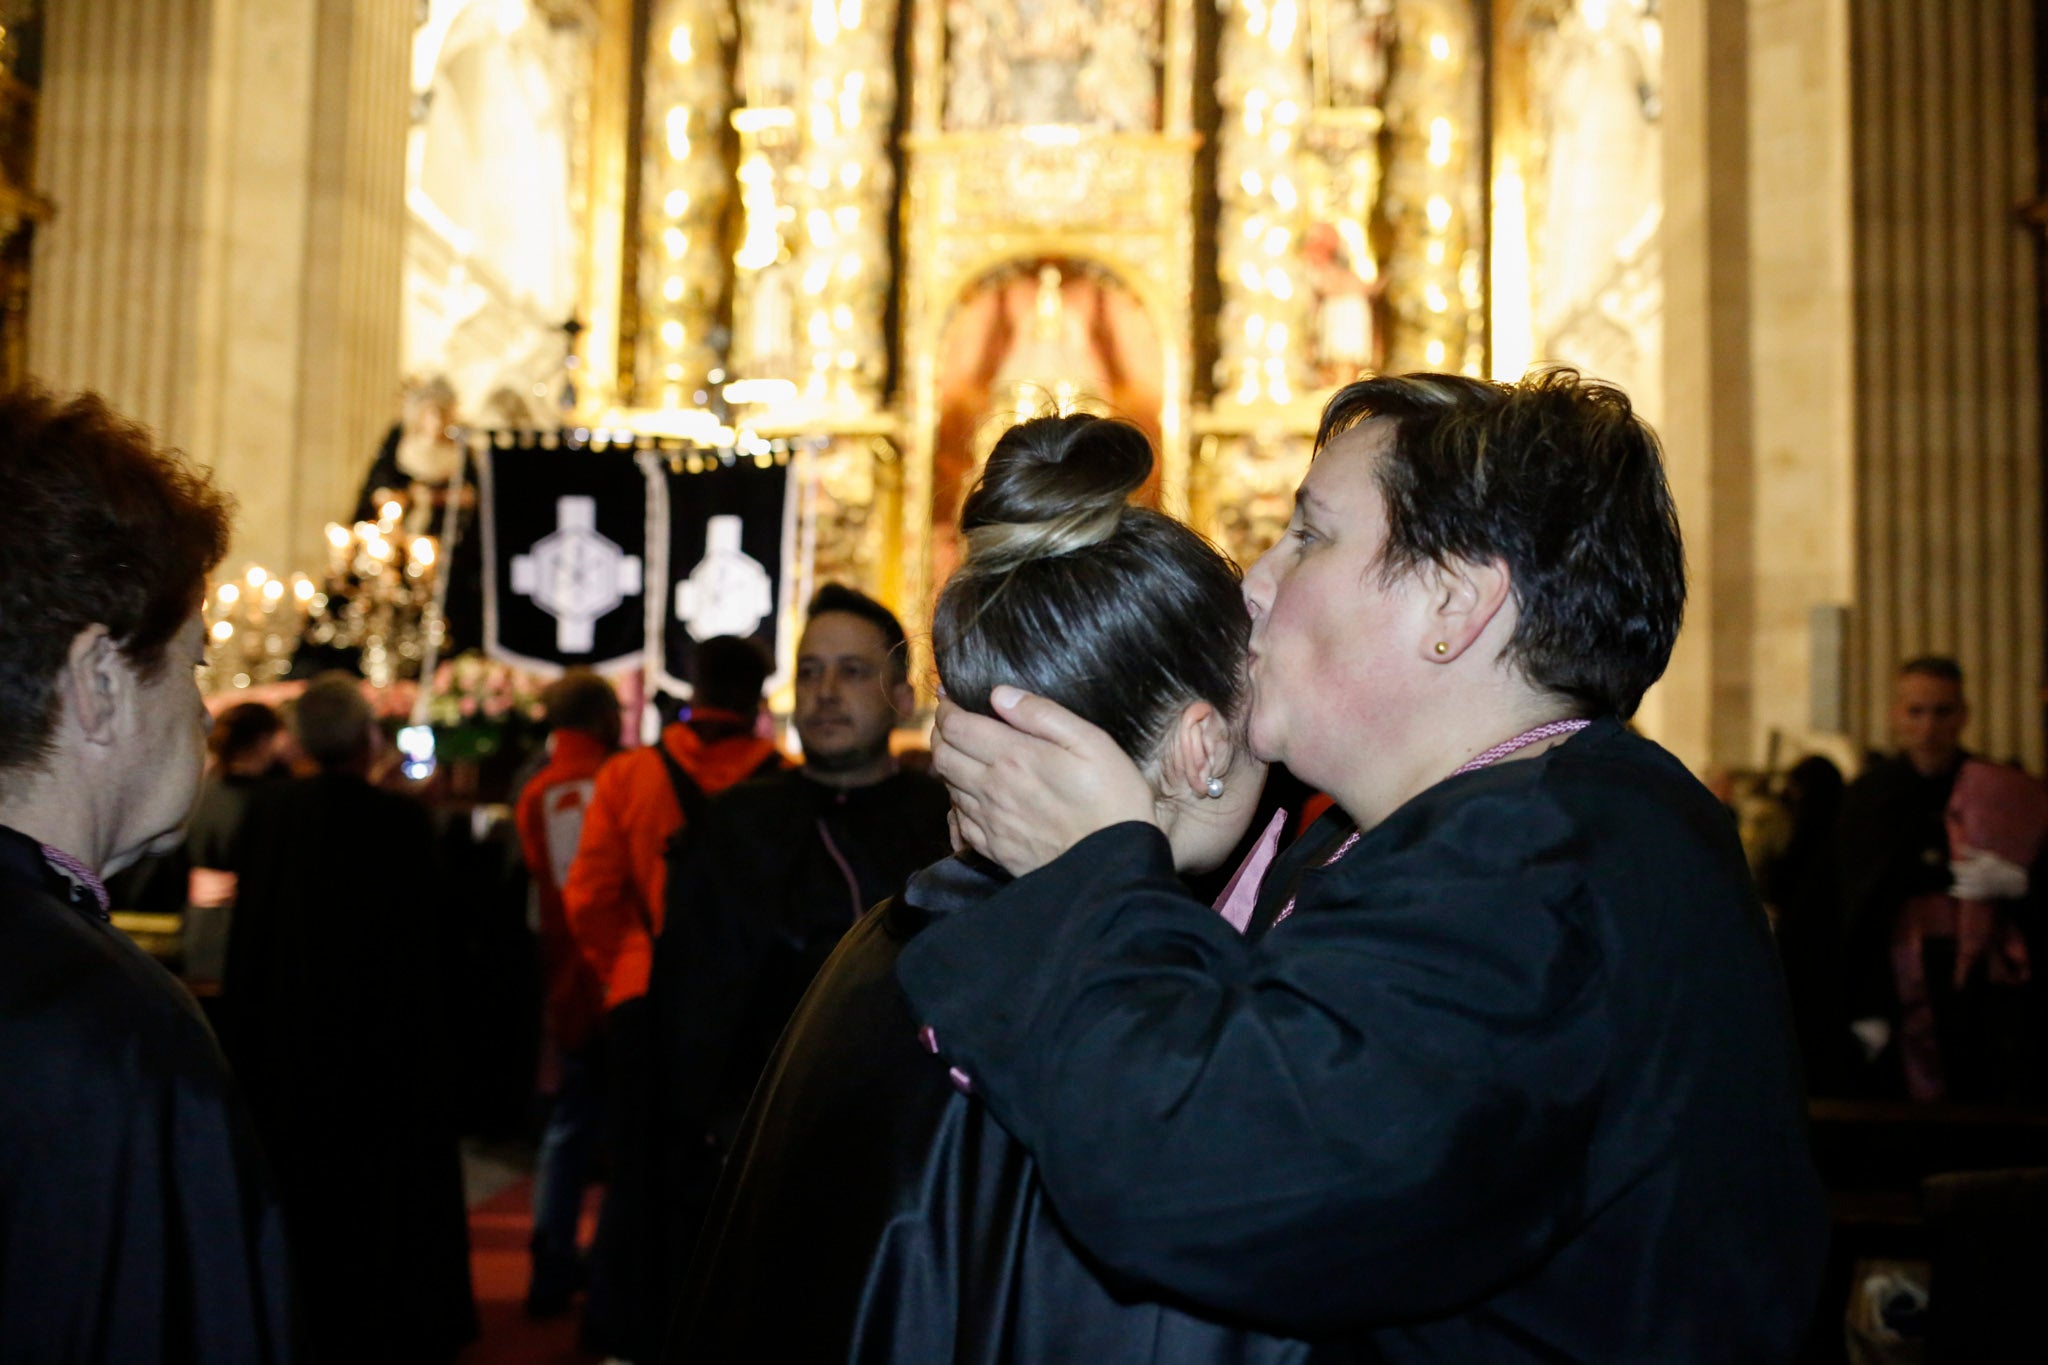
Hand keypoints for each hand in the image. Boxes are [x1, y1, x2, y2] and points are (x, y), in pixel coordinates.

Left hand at [932, 687, 1156, 874]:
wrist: (1114, 867)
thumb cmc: (1112, 800)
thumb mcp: (1091, 743)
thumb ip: (1042, 715)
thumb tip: (1000, 695)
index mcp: (1014, 756)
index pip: (957, 727)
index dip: (947, 709)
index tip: (950, 699)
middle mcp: (993, 788)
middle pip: (943, 756)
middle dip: (941, 734)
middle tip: (952, 723)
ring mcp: (990, 821)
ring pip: (948, 787)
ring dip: (949, 767)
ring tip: (963, 755)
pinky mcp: (995, 849)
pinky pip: (959, 821)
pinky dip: (957, 803)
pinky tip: (972, 796)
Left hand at [1950, 847, 2028, 901]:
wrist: (2011, 882)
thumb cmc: (1998, 866)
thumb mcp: (1986, 856)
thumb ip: (1970, 852)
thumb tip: (1957, 846)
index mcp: (1977, 868)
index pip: (1956, 867)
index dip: (1954, 865)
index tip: (1956, 864)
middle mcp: (1976, 879)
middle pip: (1957, 876)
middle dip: (1958, 873)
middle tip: (1962, 871)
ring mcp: (1977, 888)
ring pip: (1958, 885)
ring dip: (1959, 881)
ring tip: (1965, 878)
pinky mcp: (1978, 896)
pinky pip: (1962, 894)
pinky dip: (1957, 892)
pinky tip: (1953, 890)